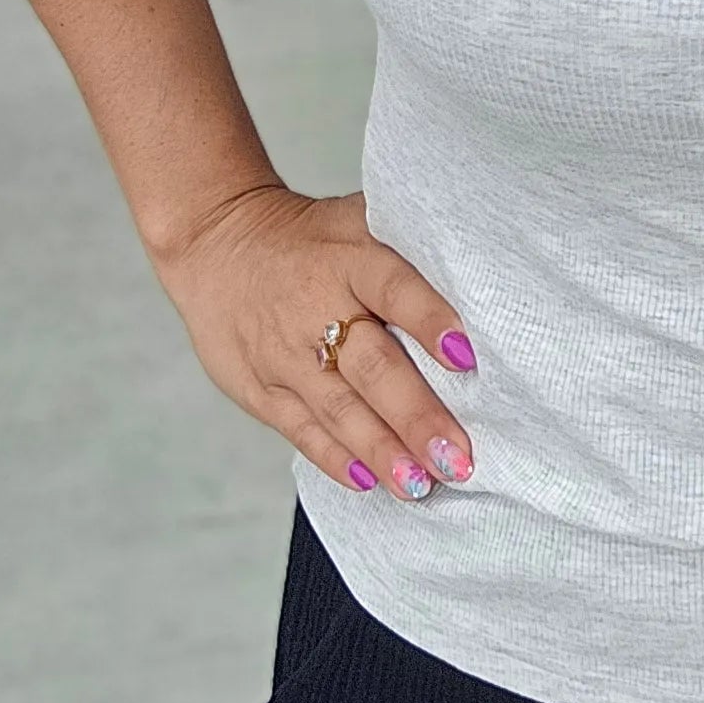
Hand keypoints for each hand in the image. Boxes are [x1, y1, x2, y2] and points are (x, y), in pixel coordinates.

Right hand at [150, 181, 477, 503]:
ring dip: (382, 450)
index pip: (395, 288)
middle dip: (416, 415)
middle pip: (372, 366)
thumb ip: (411, 245)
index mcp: (349, 258)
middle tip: (457, 456)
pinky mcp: (259, 387)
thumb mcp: (357, 218)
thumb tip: (486, 270)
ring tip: (422, 484)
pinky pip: (300, 428)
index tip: (465, 357)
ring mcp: (283, 353)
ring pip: (338, 409)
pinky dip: (334, 457)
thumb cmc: (310, 239)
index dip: (429, 320)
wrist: (217, 243)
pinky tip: (369, 481)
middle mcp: (315, 307)